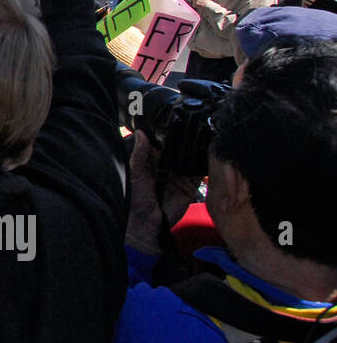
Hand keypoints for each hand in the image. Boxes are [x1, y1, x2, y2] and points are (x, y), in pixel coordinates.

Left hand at [125, 130, 203, 254]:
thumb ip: (140, 154)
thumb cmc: (134, 198)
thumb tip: (141, 133)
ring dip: (196, 152)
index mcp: (152, 161)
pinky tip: (208, 156)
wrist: (145, 224)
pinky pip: (199, 174)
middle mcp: (167, 167)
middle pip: (180, 150)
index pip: (163, 144)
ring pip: (191, 160)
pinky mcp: (190, 187)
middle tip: (194, 124)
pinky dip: (204, 166)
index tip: (176, 118)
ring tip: (204, 136)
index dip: (168, 134)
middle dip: (185, 141)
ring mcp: (180, 176)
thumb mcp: (136, 173)